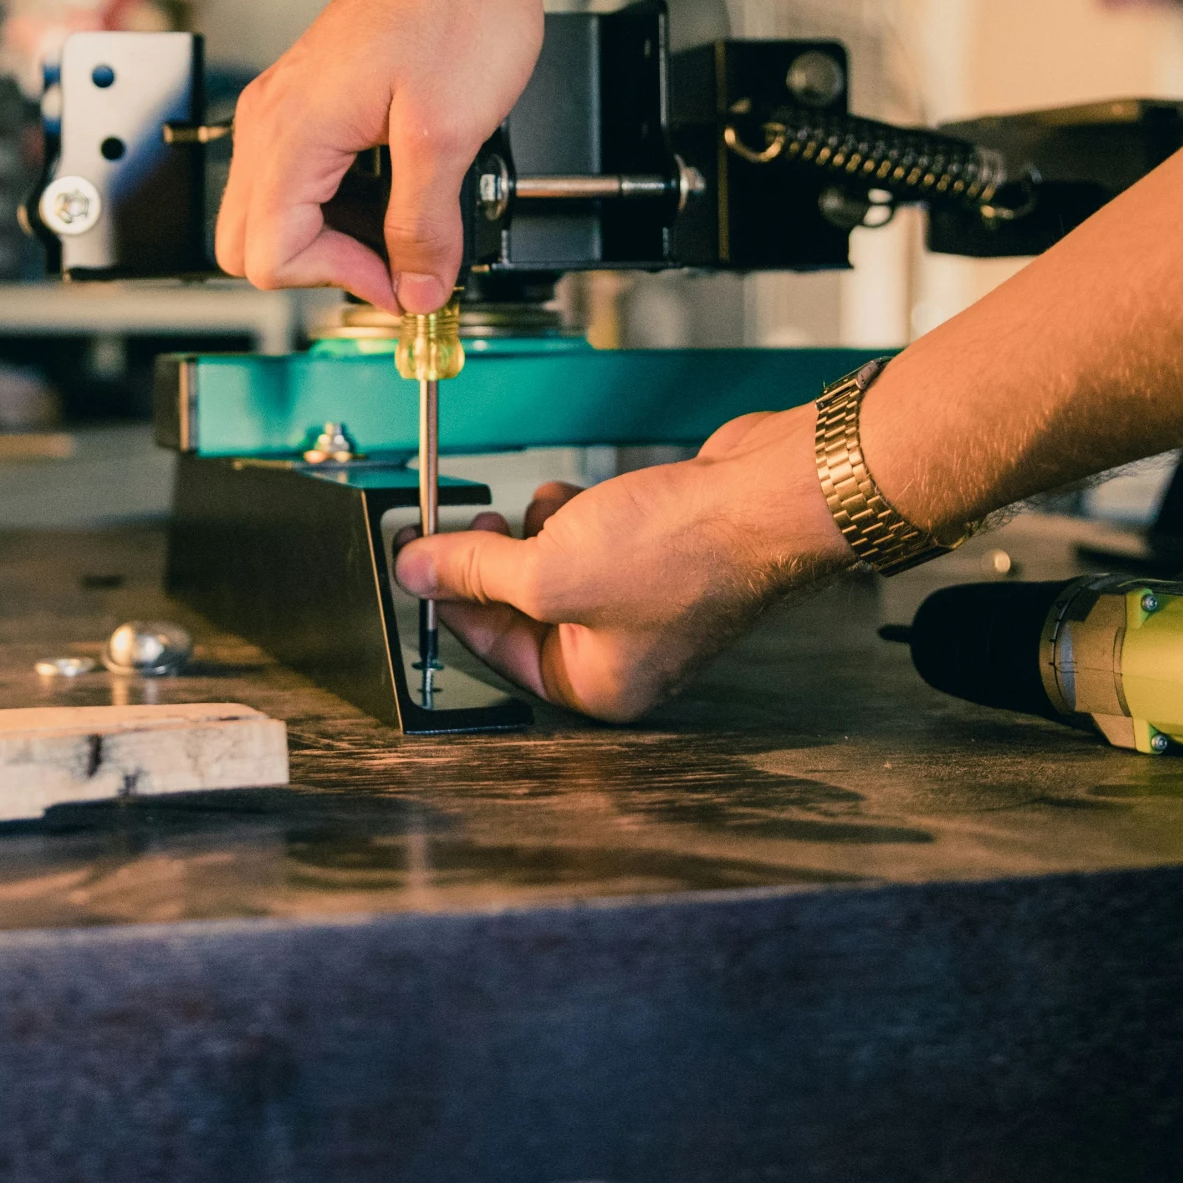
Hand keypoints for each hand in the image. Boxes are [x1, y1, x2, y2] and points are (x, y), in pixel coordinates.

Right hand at [214, 0, 543, 312]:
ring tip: (409, 222)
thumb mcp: (449, 134)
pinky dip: (344, 202)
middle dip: (324, 267)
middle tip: (397, 260)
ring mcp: (288, 108)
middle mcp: (274, 118)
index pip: (270, 254)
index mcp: (292, 129)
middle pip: (252, 243)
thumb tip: (417, 287)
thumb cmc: (458, 0)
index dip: (343, 279)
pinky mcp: (313, 100)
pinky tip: (399, 188)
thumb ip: (425, 224)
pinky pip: (303, 178)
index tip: (404, 275)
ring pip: (276, 213)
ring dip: (337, 236)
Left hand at [393, 405, 855, 720]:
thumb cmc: (685, 554)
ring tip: (539, 509)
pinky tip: (576, 497)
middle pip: (525, 609)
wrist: (766, 497)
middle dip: (494, 562)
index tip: (417, 557)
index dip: (449, 600)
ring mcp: (645, 601)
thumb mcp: (548, 570)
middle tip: (467, 523)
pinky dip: (575, 515)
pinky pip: (593, 538)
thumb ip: (473, 572)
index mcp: (599, 685)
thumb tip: (416, 570)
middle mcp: (624, 653)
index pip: (496, 650)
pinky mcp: (661, 551)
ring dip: (535, 533)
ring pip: (557, 567)